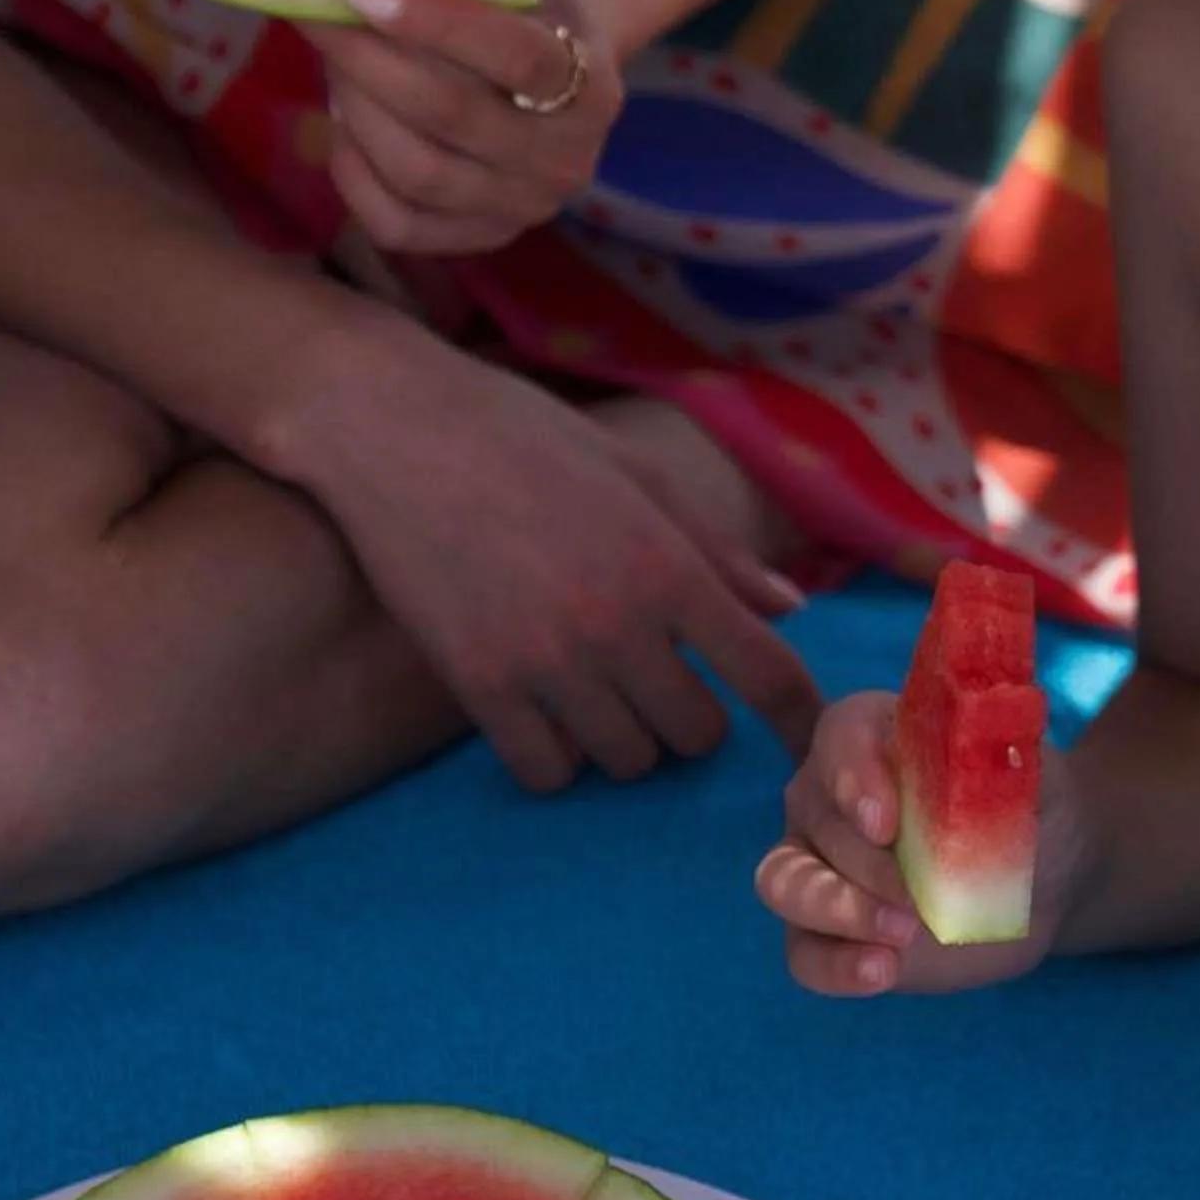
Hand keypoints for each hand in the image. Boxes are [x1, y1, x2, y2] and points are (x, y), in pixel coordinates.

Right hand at [292, 342, 821, 789]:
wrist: (392, 426)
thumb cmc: (521, 435)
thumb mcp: (635, 474)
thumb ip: (714, 551)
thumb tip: (789, 609)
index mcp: (668, 564)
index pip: (766, 673)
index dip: (799, 720)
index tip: (807, 743)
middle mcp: (617, 622)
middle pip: (696, 734)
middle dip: (689, 716)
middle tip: (659, 682)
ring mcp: (546, 661)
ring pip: (625, 760)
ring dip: (622, 737)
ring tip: (592, 688)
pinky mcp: (478, 686)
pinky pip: (547, 773)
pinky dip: (555, 754)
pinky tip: (541, 711)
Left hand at [300, 0, 618, 257]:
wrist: (566, 62)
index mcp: (592, 83)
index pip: (517, 56)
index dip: (436, 22)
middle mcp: (567, 160)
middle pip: (453, 117)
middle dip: (369, 62)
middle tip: (318, 17)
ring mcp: (526, 209)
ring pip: (418, 173)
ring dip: (357, 111)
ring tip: (333, 63)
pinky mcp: (482, 239)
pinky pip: (398, 223)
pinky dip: (353, 174)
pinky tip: (341, 122)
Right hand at [755, 694, 1068, 996]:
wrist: (1038, 881)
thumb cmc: (1029, 811)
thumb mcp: (1033, 779)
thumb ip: (1004, 761)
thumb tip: (990, 748)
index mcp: (872, 736)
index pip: (840, 738)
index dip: (854, 777)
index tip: (885, 824)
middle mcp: (827, 794)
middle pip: (817, 821)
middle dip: (866, 866)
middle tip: (918, 899)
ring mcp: (819, 865)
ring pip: (784, 883)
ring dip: (836, 911)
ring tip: (901, 936)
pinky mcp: (830, 931)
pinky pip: (803, 951)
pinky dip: (834, 966)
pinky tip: (881, 972)